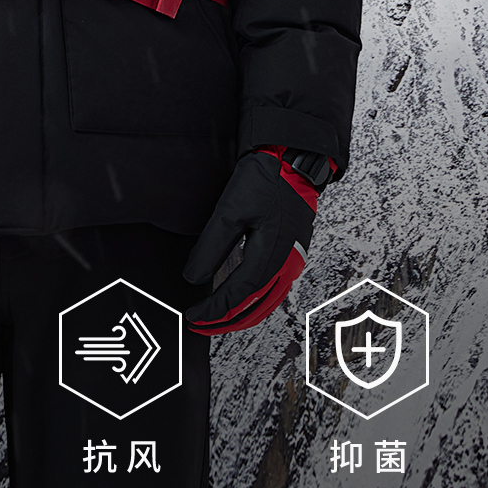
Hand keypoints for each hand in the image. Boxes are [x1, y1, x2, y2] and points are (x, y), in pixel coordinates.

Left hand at [181, 147, 323, 334]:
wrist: (294, 161)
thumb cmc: (266, 180)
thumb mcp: (230, 211)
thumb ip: (211, 247)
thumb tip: (193, 278)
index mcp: (273, 254)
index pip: (240, 294)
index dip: (215, 309)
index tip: (193, 316)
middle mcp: (288, 263)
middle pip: (256, 306)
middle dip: (227, 321)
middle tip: (201, 326)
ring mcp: (294, 260)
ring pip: (268, 302)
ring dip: (242, 314)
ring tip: (218, 320)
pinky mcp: (293, 253)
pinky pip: (275, 289)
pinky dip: (256, 302)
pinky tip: (242, 301)